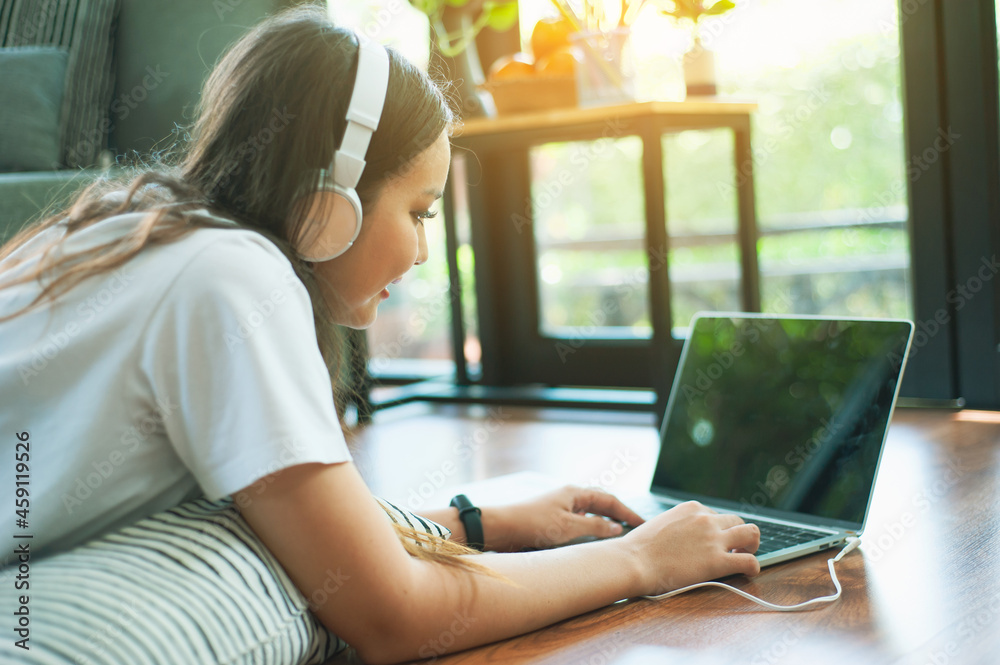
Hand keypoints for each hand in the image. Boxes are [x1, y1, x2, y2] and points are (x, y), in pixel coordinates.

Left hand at [481, 485, 644, 551]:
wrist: (501, 528)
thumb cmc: (533, 524)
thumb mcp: (568, 527)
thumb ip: (595, 527)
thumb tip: (617, 527)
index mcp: (575, 493)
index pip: (609, 500)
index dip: (628, 513)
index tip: (643, 524)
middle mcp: (569, 497)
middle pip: (601, 503)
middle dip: (619, 515)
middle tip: (636, 528)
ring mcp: (561, 507)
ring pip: (590, 513)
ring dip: (605, 522)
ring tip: (620, 535)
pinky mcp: (553, 519)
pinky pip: (579, 521)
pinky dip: (591, 528)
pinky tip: (593, 539)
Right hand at [622, 500, 760, 594]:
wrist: (633, 561)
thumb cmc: (639, 548)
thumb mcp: (660, 523)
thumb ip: (678, 525)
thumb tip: (684, 535)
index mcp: (691, 508)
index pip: (716, 514)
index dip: (718, 529)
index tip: (714, 541)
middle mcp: (706, 518)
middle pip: (737, 520)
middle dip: (738, 534)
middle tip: (733, 549)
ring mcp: (713, 538)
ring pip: (751, 533)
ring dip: (752, 544)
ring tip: (745, 555)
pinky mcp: (717, 561)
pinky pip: (749, 561)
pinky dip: (753, 566)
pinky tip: (749, 572)